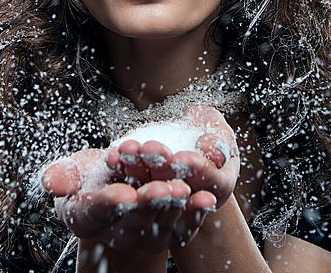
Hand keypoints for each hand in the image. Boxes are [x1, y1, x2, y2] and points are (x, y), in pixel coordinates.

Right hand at [41, 148, 214, 252]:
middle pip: (132, 218)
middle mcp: (116, 232)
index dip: (108, 203)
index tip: (122, 194)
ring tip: (184, 190)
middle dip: (148, 203)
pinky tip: (206, 199)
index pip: (95, 212)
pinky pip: (183, 228)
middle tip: (162, 190)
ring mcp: (144, 235)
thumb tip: (49, 181)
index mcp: (87, 216)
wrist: (121, 186)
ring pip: (160, 222)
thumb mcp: (76, 170)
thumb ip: (64, 175)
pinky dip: (195, 214)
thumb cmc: (93, 176)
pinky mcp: (168, 234)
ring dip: (173, 208)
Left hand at [107, 106, 239, 208]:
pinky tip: (111, 156)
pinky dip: (121, 168)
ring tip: (127, 149)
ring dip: (137, 168)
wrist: (188, 137)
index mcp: (219, 186)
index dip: (196, 170)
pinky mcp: (141, 192)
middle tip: (149, 149)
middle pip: (177, 189)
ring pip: (151, 189)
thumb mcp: (218, 130)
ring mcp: (166, 199)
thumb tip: (211, 151)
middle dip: (162, 168)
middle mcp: (193, 199)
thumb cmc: (209, 130)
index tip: (181, 157)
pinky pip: (131, 182)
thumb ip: (218, 140)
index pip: (210, 182)